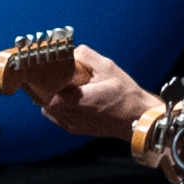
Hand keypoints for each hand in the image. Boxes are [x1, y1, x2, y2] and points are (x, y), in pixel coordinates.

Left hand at [28, 44, 163, 140]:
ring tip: (68, 88)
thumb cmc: (126, 95)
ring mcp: (73, 125)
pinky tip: (73, 99)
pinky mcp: (76, 130)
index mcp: (77, 100)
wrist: (139, 119)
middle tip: (60, 76)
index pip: (44, 91)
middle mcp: (72, 116)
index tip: (48, 70)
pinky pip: (58, 117)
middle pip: (44, 99)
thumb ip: (85, 56)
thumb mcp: (107, 67)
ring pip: (49, 109)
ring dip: (54, 97)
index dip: (44, 79)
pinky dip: (60, 107)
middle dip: (49, 87)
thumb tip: (69, 53)